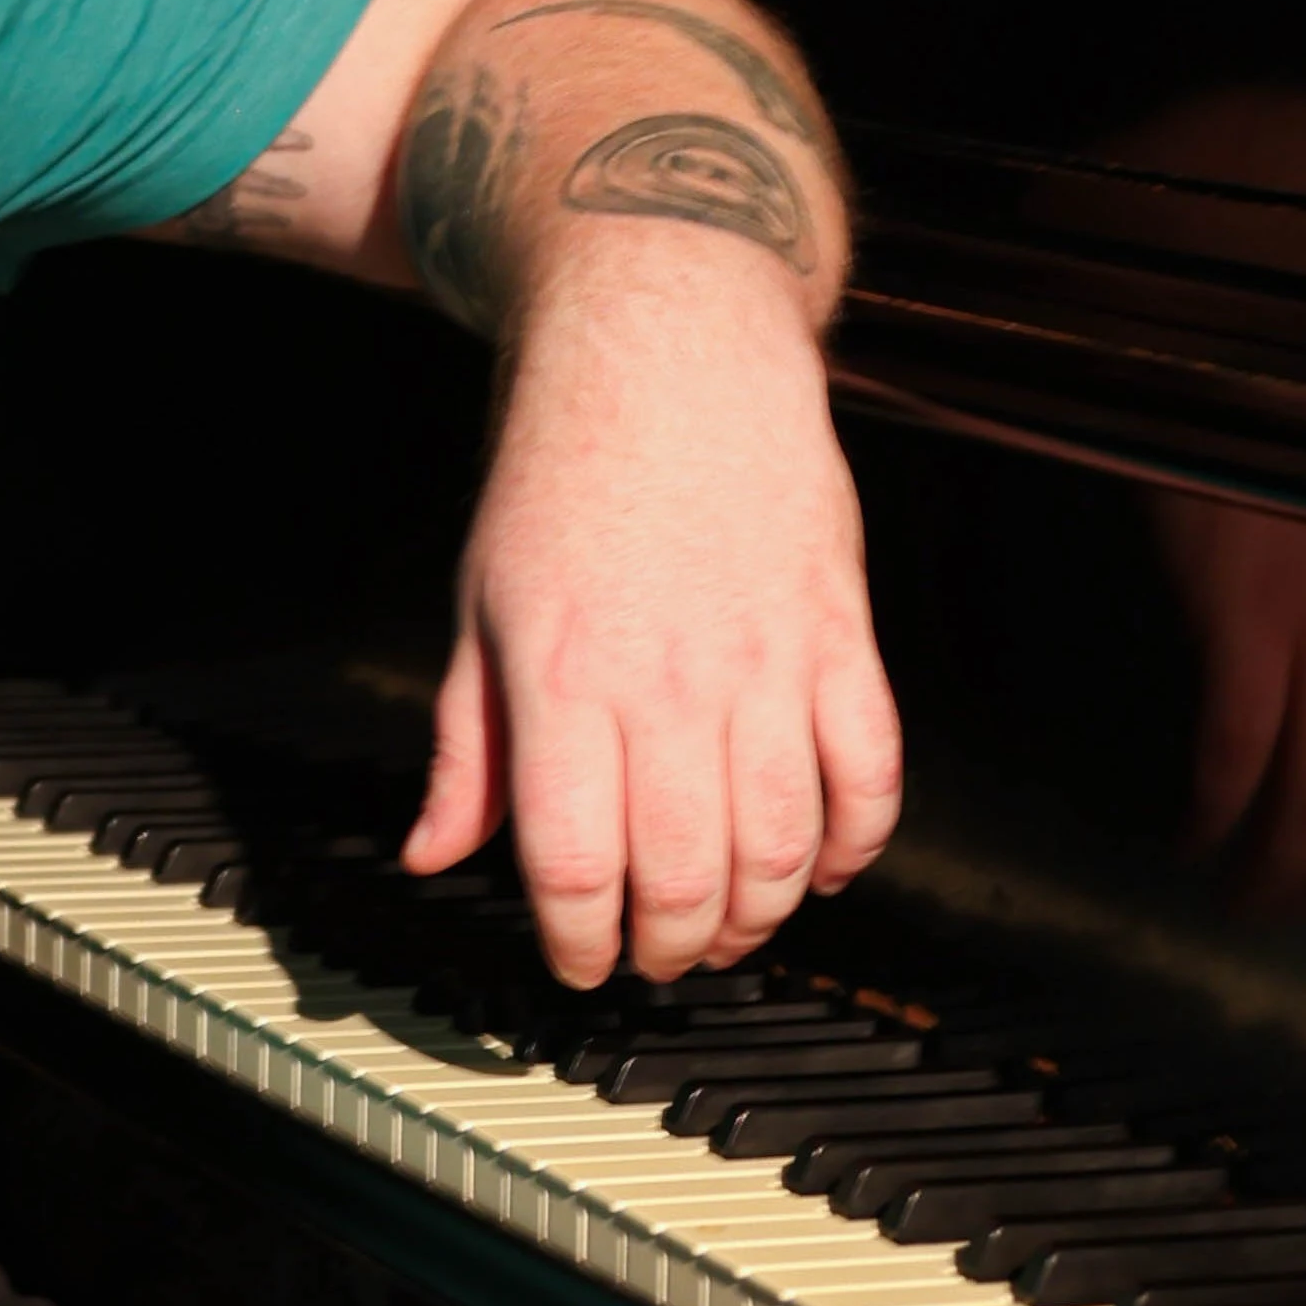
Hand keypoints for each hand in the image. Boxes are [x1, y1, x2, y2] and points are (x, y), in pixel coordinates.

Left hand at [407, 239, 905, 981]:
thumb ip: (468, 746)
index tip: (579, 959)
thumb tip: (434, 851)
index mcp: (565, 681)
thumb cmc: (563, 472)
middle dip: (670, 946)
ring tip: (731, 926)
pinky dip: (856, 841)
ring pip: (783, 841)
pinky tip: (825, 865)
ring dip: (759, 912)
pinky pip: (871, 770)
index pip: (575, 863)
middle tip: (658, 955)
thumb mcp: (481, 607)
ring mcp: (766, 657)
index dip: (577, 940)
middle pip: (685, 873)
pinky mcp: (837, 629)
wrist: (666, 345)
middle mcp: (668, 681)